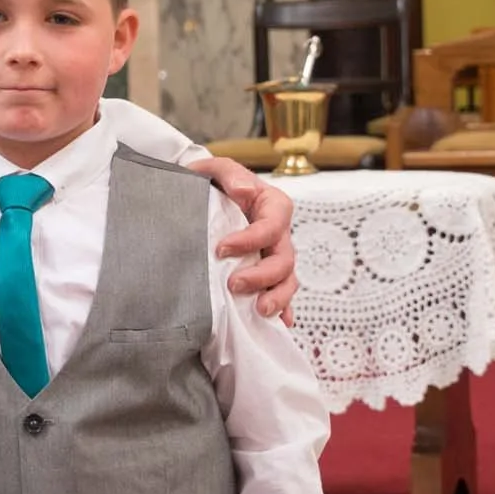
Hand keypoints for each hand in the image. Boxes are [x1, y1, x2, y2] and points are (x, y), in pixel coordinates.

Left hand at [185, 156, 297, 321]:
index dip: (250, 240)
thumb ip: (230, 174)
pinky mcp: (267, 273)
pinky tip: (278, 324)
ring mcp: (275, 255)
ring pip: (287, 280)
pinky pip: (281, 293)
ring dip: (277, 297)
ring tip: (259, 311)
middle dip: (262, 276)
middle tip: (234, 284)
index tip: (221, 249)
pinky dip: (282, 309)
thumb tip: (244, 190)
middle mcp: (280, 233)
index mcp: (273, 206)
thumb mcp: (217, 169)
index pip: (271, 226)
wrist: (207, 197)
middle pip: (284, 259)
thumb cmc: (214, 182)